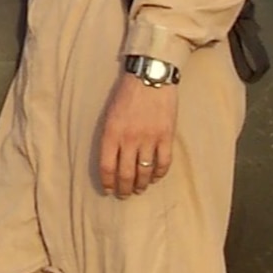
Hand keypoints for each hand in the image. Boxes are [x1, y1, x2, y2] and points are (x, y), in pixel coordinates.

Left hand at [98, 73, 176, 196]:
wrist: (150, 77)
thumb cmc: (126, 94)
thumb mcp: (110, 113)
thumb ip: (110, 136)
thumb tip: (110, 159)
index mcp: (111, 132)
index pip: (107, 166)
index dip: (107, 182)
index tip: (108, 190)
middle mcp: (129, 139)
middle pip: (126, 173)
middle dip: (124, 188)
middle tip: (124, 194)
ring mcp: (149, 138)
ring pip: (144, 171)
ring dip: (141, 184)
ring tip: (139, 188)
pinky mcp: (166, 136)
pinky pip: (163, 162)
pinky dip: (159, 173)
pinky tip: (155, 177)